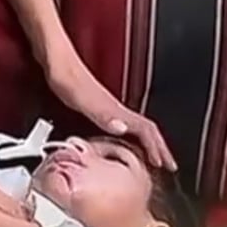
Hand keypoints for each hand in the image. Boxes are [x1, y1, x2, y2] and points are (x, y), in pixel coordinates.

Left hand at [45, 56, 176, 170]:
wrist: (57, 62)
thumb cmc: (66, 78)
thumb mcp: (82, 100)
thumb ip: (101, 114)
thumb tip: (123, 128)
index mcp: (115, 110)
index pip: (146, 130)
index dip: (157, 148)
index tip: (165, 164)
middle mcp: (116, 109)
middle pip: (147, 129)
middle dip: (160, 148)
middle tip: (169, 165)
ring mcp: (108, 108)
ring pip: (138, 128)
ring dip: (149, 144)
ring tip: (154, 158)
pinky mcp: (99, 107)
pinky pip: (125, 126)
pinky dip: (132, 138)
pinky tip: (126, 144)